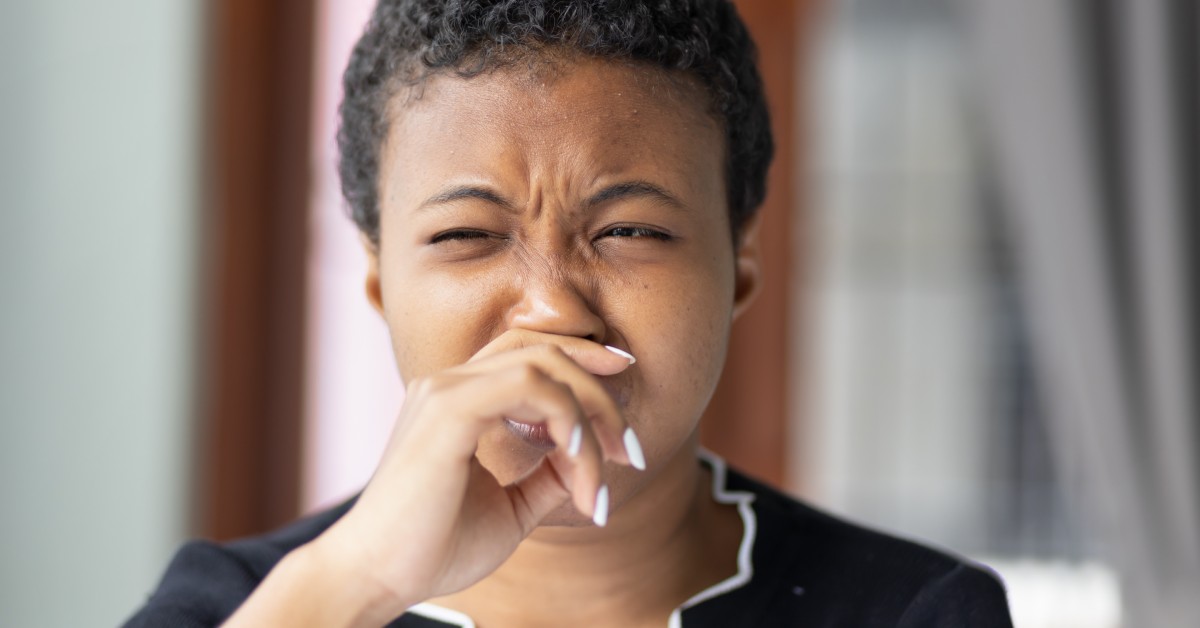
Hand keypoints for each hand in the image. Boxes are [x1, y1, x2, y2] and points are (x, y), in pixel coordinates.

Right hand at [310, 329, 640, 618]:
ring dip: (593, 411)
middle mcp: (449, 383)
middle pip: (543, 348)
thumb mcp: (512, 507)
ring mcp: (446, 390)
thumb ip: (548, 474)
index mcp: (458, 400)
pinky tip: (581, 460)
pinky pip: (530, 386)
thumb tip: (587, 456)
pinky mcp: (448, 410)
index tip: (625, 394)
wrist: (377, 578)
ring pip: (544, 364)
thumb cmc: (433, 548)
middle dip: (601, 387)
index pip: (529, 352)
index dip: (583, 362)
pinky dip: (568, 419)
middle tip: (631, 446)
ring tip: (612, 465)